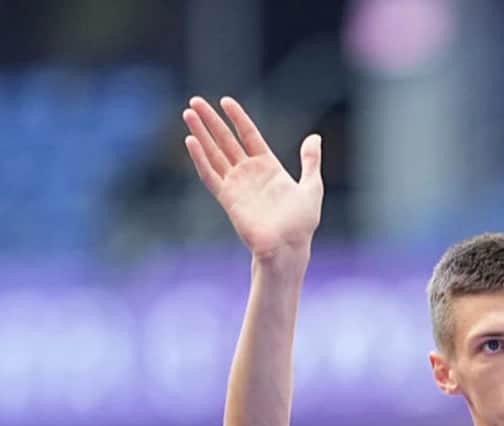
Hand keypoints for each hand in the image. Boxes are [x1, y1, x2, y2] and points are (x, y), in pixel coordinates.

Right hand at [182, 96, 322, 258]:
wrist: (290, 247)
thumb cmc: (302, 223)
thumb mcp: (311, 186)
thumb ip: (310, 161)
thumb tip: (314, 137)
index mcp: (269, 166)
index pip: (248, 135)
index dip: (237, 117)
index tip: (225, 101)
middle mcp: (249, 173)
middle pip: (226, 140)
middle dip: (211, 121)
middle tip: (195, 101)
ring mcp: (237, 185)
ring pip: (214, 153)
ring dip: (200, 134)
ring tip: (188, 114)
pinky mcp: (227, 199)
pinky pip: (210, 175)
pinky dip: (200, 159)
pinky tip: (190, 141)